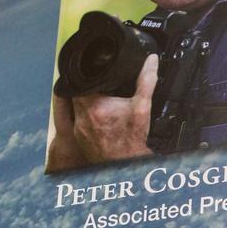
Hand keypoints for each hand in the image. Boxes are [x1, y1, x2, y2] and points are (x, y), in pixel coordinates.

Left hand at [47, 53, 158, 168]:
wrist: (126, 166)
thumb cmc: (133, 141)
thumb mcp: (142, 107)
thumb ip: (146, 81)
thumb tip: (151, 61)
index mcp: (94, 107)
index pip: (79, 81)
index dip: (85, 74)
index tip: (94, 72)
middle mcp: (81, 118)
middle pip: (76, 93)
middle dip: (87, 88)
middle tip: (99, 85)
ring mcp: (78, 130)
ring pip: (76, 107)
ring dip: (85, 102)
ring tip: (100, 99)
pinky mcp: (79, 138)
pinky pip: (77, 121)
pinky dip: (86, 116)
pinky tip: (98, 117)